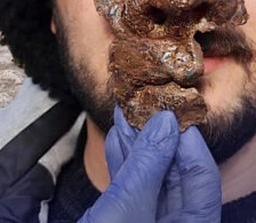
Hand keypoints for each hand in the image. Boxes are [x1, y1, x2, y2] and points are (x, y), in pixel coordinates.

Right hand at [79, 108, 219, 222]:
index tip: (171, 112)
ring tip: (125, 114)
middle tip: (145, 107)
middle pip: (176, 173)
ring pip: (150, 175)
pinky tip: (115, 138)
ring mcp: (150, 220)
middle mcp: (175, 222)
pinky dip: (122, 160)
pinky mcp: (127, 218)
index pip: (202, 175)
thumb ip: (147, 164)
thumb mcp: (128, 204)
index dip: (187, 140)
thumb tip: (164, 124)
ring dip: (135, 143)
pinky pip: (131, 184)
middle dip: (157, 137)